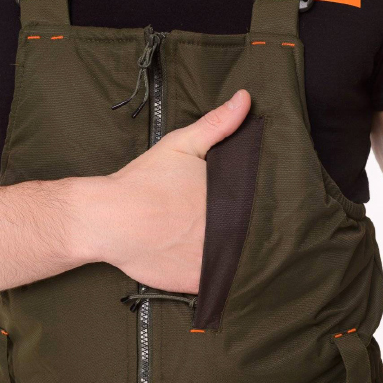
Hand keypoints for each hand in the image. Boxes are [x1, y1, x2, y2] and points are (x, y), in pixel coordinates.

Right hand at [82, 89, 250, 291]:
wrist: (108, 219)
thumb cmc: (145, 181)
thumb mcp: (182, 145)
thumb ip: (217, 124)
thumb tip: (246, 98)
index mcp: (229, 200)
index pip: (264, 210)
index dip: (270, 210)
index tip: (273, 207)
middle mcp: (224, 233)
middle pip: (255, 237)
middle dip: (258, 233)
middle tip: (260, 230)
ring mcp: (211, 260)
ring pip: (240, 262)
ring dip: (244, 259)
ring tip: (245, 252)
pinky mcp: (196, 282)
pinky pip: (220, 284)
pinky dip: (224, 279)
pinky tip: (222, 268)